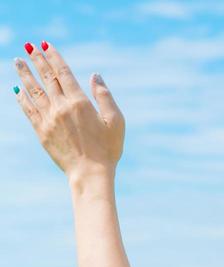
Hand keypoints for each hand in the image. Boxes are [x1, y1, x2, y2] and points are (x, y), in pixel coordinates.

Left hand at [13, 43, 123, 181]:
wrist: (90, 173)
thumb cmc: (108, 149)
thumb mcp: (116, 122)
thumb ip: (104, 97)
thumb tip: (95, 76)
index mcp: (80, 102)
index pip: (63, 73)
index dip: (54, 57)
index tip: (45, 45)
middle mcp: (61, 107)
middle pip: (46, 78)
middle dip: (37, 60)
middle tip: (29, 46)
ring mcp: (48, 119)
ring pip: (33, 90)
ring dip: (24, 74)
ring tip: (17, 61)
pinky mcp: (41, 131)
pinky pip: (28, 109)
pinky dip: (22, 97)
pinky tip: (17, 89)